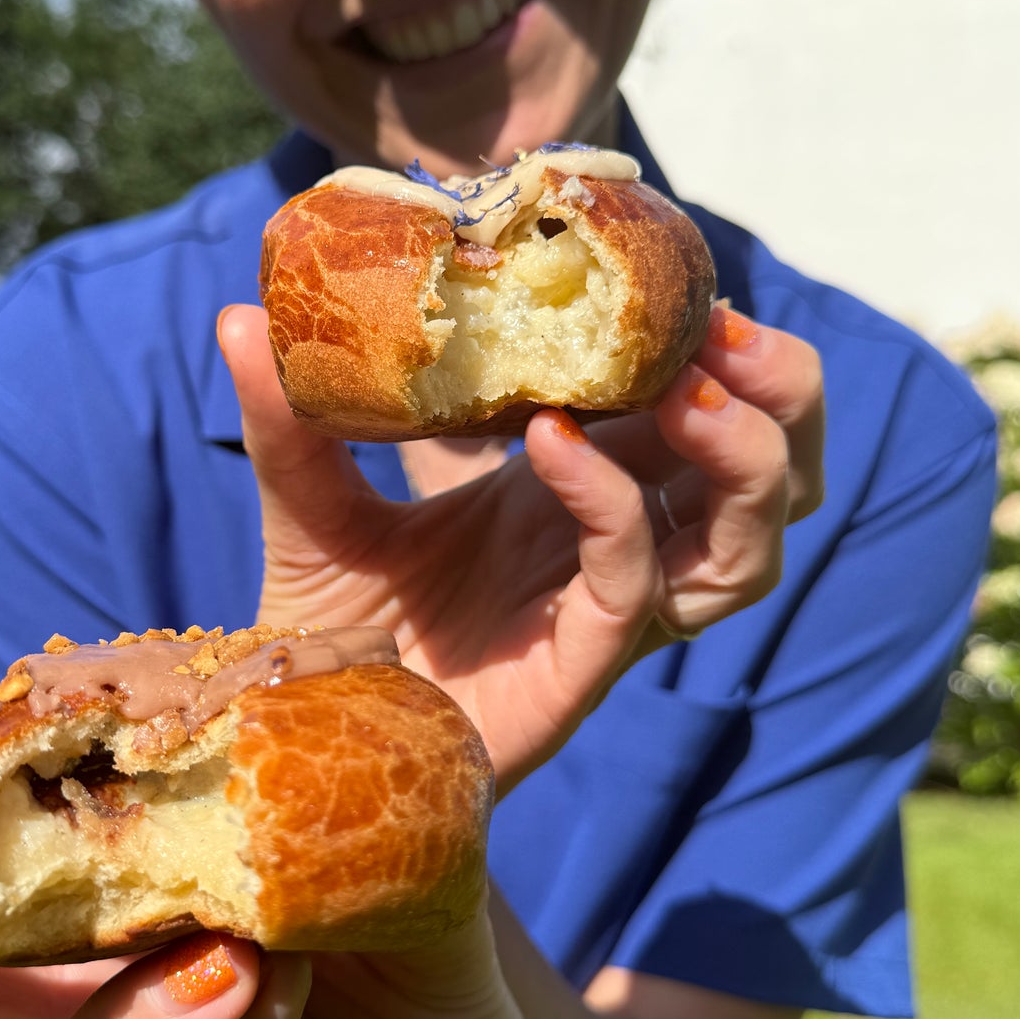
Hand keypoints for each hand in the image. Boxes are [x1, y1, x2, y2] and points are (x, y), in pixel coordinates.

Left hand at [219, 303, 820, 792]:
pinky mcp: (580, 668)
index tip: (682, 276)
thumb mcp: (313, 505)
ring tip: (690, 385)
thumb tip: (238, 312)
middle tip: (724, 330)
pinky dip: (614, 506)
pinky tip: (555, 445)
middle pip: (773, 479)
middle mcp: (617, 548)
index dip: (718, 346)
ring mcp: (609, 613)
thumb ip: (290, 418)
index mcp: (582, 490)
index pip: (699, 411)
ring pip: (748, 545)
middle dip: (781, 397)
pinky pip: (635, 584)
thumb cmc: (334, 631)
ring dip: (744, 457)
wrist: (306, 743)